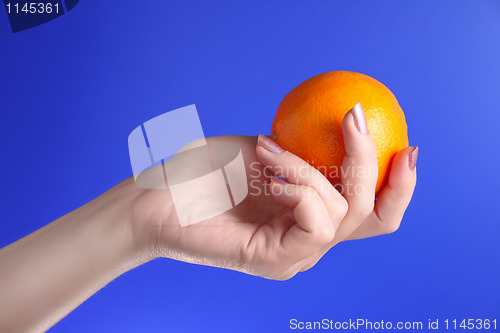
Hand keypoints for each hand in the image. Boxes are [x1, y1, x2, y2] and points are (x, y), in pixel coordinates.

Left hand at [126, 105, 417, 279]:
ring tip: (267, 150)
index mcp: (309, 215)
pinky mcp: (275, 261)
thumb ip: (307, 148)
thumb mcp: (266, 149)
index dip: (399, 185)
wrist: (157, 196)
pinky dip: (299, 187)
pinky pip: (315, 222)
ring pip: (342, 213)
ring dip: (309, 168)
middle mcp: (308, 239)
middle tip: (357, 119)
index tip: (408, 146)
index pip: (370, 211)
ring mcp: (294, 255)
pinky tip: (268, 174)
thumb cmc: (204, 170)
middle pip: (374, 217)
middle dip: (376, 165)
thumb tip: (346, 124)